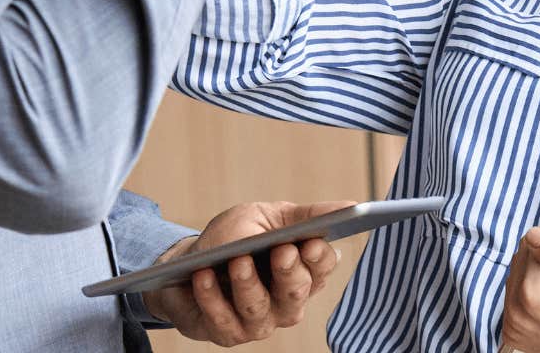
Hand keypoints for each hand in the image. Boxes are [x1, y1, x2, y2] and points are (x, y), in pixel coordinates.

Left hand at [143, 199, 352, 345]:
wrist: (187, 264)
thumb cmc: (235, 238)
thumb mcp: (268, 217)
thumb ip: (306, 215)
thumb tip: (352, 206)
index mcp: (304, 271)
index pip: (322, 267)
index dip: (318, 257)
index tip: (310, 242)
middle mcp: (288, 302)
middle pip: (297, 291)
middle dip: (290, 272)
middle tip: (283, 251)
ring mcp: (259, 322)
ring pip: (260, 308)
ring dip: (248, 284)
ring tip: (238, 260)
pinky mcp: (228, 333)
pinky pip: (223, 320)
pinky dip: (212, 296)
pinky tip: (204, 276)